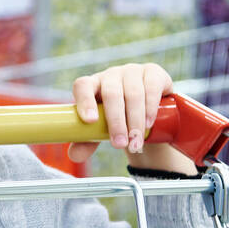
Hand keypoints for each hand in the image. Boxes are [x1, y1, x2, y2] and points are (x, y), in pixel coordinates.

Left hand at [68, 63, 196, 174]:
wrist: (148, 108)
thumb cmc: (118, 116)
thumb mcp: (101, 128)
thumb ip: (86, 141)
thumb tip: (75, 156)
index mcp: (92, 85)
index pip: (82, 86)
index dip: (85, 101)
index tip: (90, 121)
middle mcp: (111, 75)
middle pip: (111, 93)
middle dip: (115, 121)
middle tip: (119, 144)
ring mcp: (132, 71)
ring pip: (133, 93)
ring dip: (135, 120)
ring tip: (136, 141)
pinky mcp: (153, 72)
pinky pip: (151, 87)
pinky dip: (150, 107)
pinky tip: (149, 123)